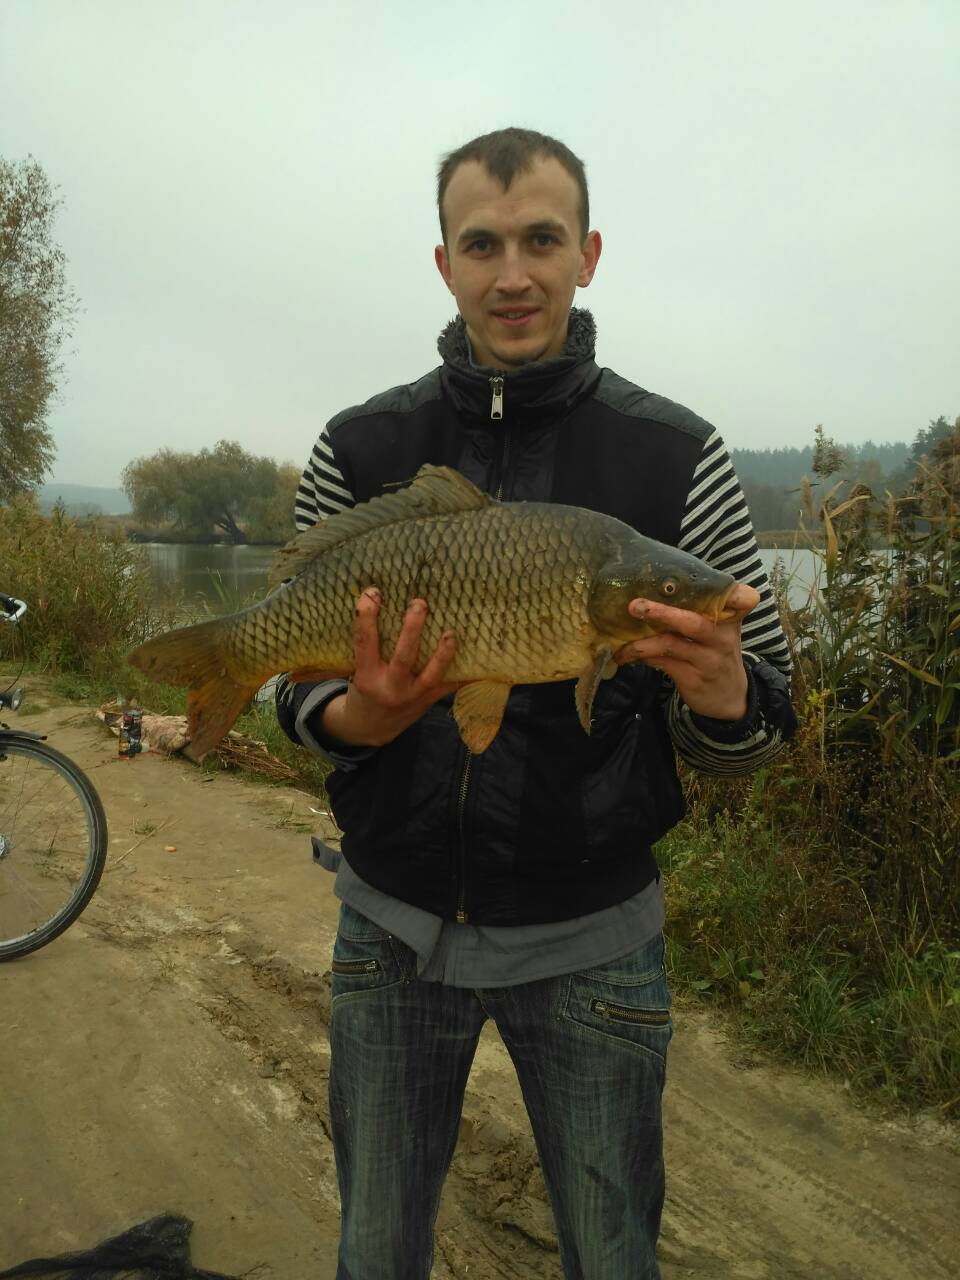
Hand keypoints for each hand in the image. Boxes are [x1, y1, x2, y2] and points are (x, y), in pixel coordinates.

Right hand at [321, 587, 458, 746]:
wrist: (371, 727)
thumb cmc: (364, 689)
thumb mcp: (356, 670)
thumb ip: (368, 646)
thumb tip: (377, 602)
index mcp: (366, 676)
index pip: (365, 642)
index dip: (367, 616)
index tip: (373, 592)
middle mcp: (390, 687)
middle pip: (403, 657)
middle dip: (412, 629)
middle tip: (419, 603)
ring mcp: (412, 696)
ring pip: (431, 674)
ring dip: (443, 654)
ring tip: (451, 633)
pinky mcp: (428, 701)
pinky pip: (450, 686)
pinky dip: (465, 674)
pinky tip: (480, 660)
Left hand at [614, 583, 760, 720]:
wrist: (731, 697)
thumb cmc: (716, 653)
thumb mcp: (719, 631)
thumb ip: (699, 611)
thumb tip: (652, 592)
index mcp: (730, 619)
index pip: (739, 600)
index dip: (732, 593)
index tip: (690, 581)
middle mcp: (722, 638)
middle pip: (692, 622)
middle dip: (661, 612)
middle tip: (634, 606)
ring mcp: (708, 660)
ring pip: (671, 645)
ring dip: (642, 643)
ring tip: (621, 644)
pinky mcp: (694, 679)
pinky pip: (663, 663)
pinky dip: (643, 657)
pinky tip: (627, 656)